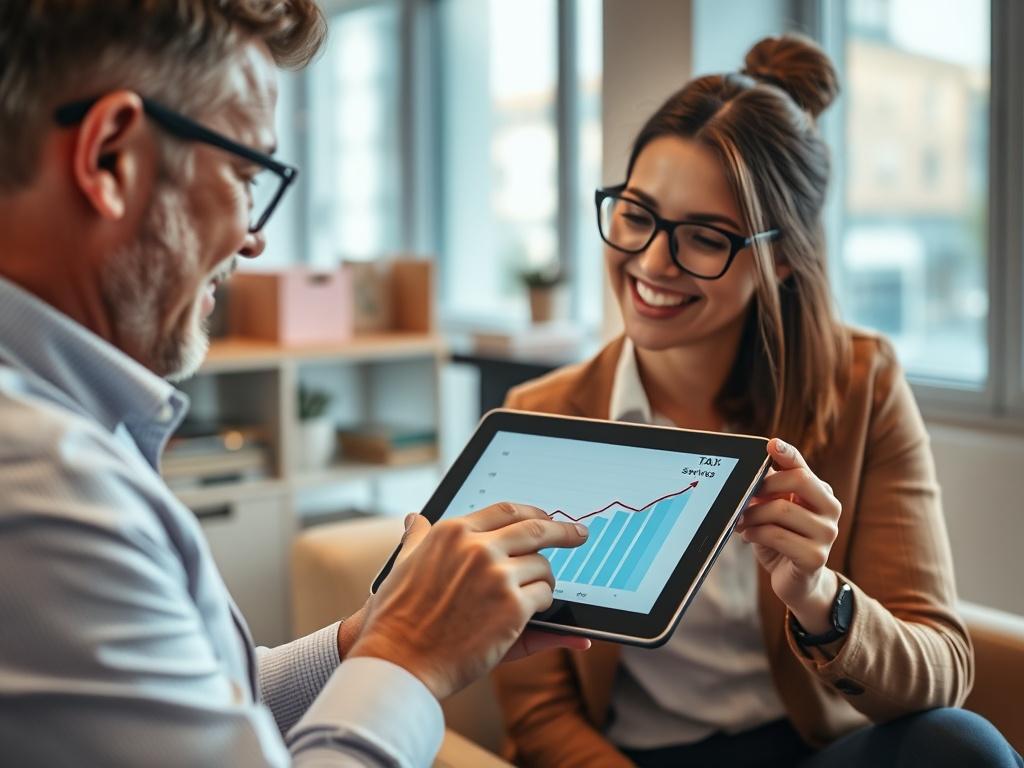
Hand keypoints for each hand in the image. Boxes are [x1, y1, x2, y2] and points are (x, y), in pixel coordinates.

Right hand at [348, 504, 590, 699]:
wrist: (399, 661)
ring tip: (529, 598)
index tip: (547, 517)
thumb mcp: (403, 566)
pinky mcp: (513, 606)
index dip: (532, 513)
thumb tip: (414, 518)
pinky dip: (542, 606)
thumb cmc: (397, 618)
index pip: (506, 511)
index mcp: (452, 532)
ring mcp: (497, 575)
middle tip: (579, 534)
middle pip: (535, 530)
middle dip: (563, 531)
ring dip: (542, 582)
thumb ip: (417, 539)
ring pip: (542, 567)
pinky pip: (545, 597)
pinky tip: (526, 617)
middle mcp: (477, 547)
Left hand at [736, 438, 840, 634]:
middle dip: (764, 485)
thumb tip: (752, 472)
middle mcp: (830, 509)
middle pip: (798, 480)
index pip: (803, 466)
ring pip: (781, 510)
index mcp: (821, 493)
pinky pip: (777, 536)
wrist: (796, 581)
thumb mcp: (776, 511)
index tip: (770, 444)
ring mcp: (827, 534)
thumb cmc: (782, 539)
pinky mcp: (816, 557)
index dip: (788, 453)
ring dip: (753, 515)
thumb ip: (771, 491)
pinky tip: (748, 536)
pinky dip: (756, 534)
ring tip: (741, 522)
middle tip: (744, 497)